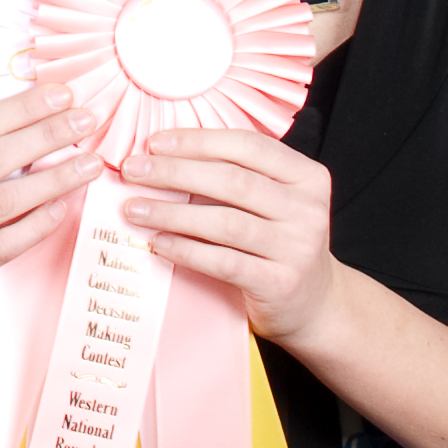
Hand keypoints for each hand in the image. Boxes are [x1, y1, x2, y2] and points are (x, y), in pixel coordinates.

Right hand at [0, 76, 95, 334]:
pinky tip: (63, 206)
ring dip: (54, 178)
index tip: (60, 95)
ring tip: (88, 164)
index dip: (20, 108)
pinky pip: (7, 242)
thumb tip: (27, 118)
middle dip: (45, 134)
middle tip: (84, 120)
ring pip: (5, 198)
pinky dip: (39, 223)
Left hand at [118, 128, 340, 345]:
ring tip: (135, 209)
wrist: (315, 305)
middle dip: (175, 172)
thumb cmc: (279, 244)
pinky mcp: (280, 283)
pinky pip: (224, 261)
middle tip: (133, 170)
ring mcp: (298, 248)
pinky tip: (158, 243)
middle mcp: (308, 210)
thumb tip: (162, 154)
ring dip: (172, 212)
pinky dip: (186, 250)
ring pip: (226, 222)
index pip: (249, 146)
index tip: (154, 142)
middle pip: (233, 181)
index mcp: (307, 177)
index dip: (198, 141)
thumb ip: (236, 176)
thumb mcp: (273, 202)